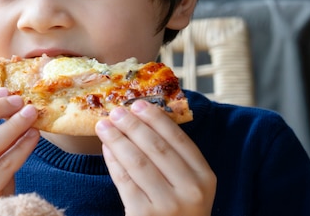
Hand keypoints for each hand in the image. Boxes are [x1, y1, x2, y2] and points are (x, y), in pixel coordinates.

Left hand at [96, 100, 215, 215]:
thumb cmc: (180, 211)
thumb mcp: (190, 186)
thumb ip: (175, 158)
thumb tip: (143, 118)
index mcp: (206, 178)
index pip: (179, 139)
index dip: (157, 119)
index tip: (139, 104)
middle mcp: (191, 191)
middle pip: (156, 147)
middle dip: (133, 125)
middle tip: (116, 111)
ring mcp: (168, 205)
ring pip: (137, 162)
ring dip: (117, 140)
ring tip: (103, 126)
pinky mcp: (144, 215)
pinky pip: (124, 181)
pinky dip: (113, 161)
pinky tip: (106, 149)